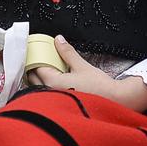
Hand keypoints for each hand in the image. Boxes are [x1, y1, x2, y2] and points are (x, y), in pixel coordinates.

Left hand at [25, 36, 146, 111]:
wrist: (114, 102)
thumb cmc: (100, 87)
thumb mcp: (82, 66)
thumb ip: (67, 52)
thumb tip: (58, 40)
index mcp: (53, 82)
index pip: (35, 67)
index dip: (34, 57)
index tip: (36, 51)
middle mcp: (49, 94)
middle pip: (32, 78)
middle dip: (34, 67)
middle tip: (41, 58)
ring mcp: (53, 101)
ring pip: (38, 87)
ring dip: (40, 77)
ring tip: (48, 68)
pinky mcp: (59, 105)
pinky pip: (46, 93)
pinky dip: (46, 86)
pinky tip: (56, 80)